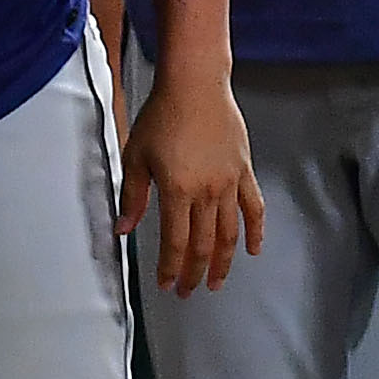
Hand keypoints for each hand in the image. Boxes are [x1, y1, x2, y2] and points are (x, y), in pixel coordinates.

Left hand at [122, 65, 264, 294]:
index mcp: (177, 191)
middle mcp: (207, 192)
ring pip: (230, 233)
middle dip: (195, 272)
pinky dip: (255, 231)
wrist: (196, 86)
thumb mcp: (136, 156)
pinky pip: (254, 208)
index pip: (175, 242)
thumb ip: (132, 197)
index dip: (172, 268)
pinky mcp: (244, 171)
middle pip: (204, 244)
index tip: (167, 285)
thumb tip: (123, 229)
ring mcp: (230, 183)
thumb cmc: (161, 116)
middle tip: (189, 291)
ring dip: (224, 261)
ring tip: (217, 282)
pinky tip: (252, 250)